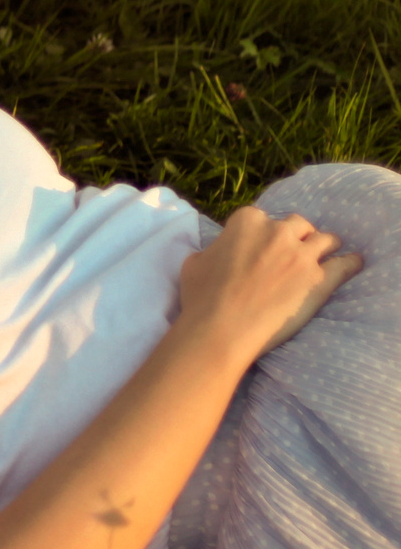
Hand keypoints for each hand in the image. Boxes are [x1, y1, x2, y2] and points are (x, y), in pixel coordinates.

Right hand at [176, 206, 361, 361]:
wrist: (220, 330)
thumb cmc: (202, 297)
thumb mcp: (195, 261)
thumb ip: (216, 248)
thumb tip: (223, 251)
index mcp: (246, 222)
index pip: (262, 218)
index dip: (262, 234)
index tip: (260, 248)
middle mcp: (277, 232)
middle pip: (298, 225)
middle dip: (296, 236)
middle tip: (290, 254)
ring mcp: (302, 255)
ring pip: (326, 239)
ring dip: (323, 247)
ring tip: (321, 258)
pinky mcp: (319, 279)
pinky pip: (346, 264)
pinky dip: (350, 263)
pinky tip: (353, 263)